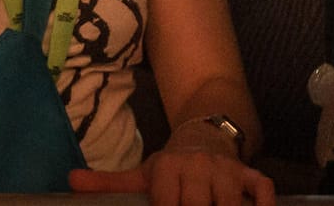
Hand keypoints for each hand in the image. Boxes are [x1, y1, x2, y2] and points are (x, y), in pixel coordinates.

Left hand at [69, 145, 275, 205]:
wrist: (205, 135)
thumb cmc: (172, 166)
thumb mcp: (142, 173)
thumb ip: (108, 183)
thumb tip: (69, 181)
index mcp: (168, 169)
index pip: (166, 203)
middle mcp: (197, 168)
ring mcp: (226, 172)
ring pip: (230, 202)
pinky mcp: (249, 175)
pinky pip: (263, 189)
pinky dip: (264, 204)